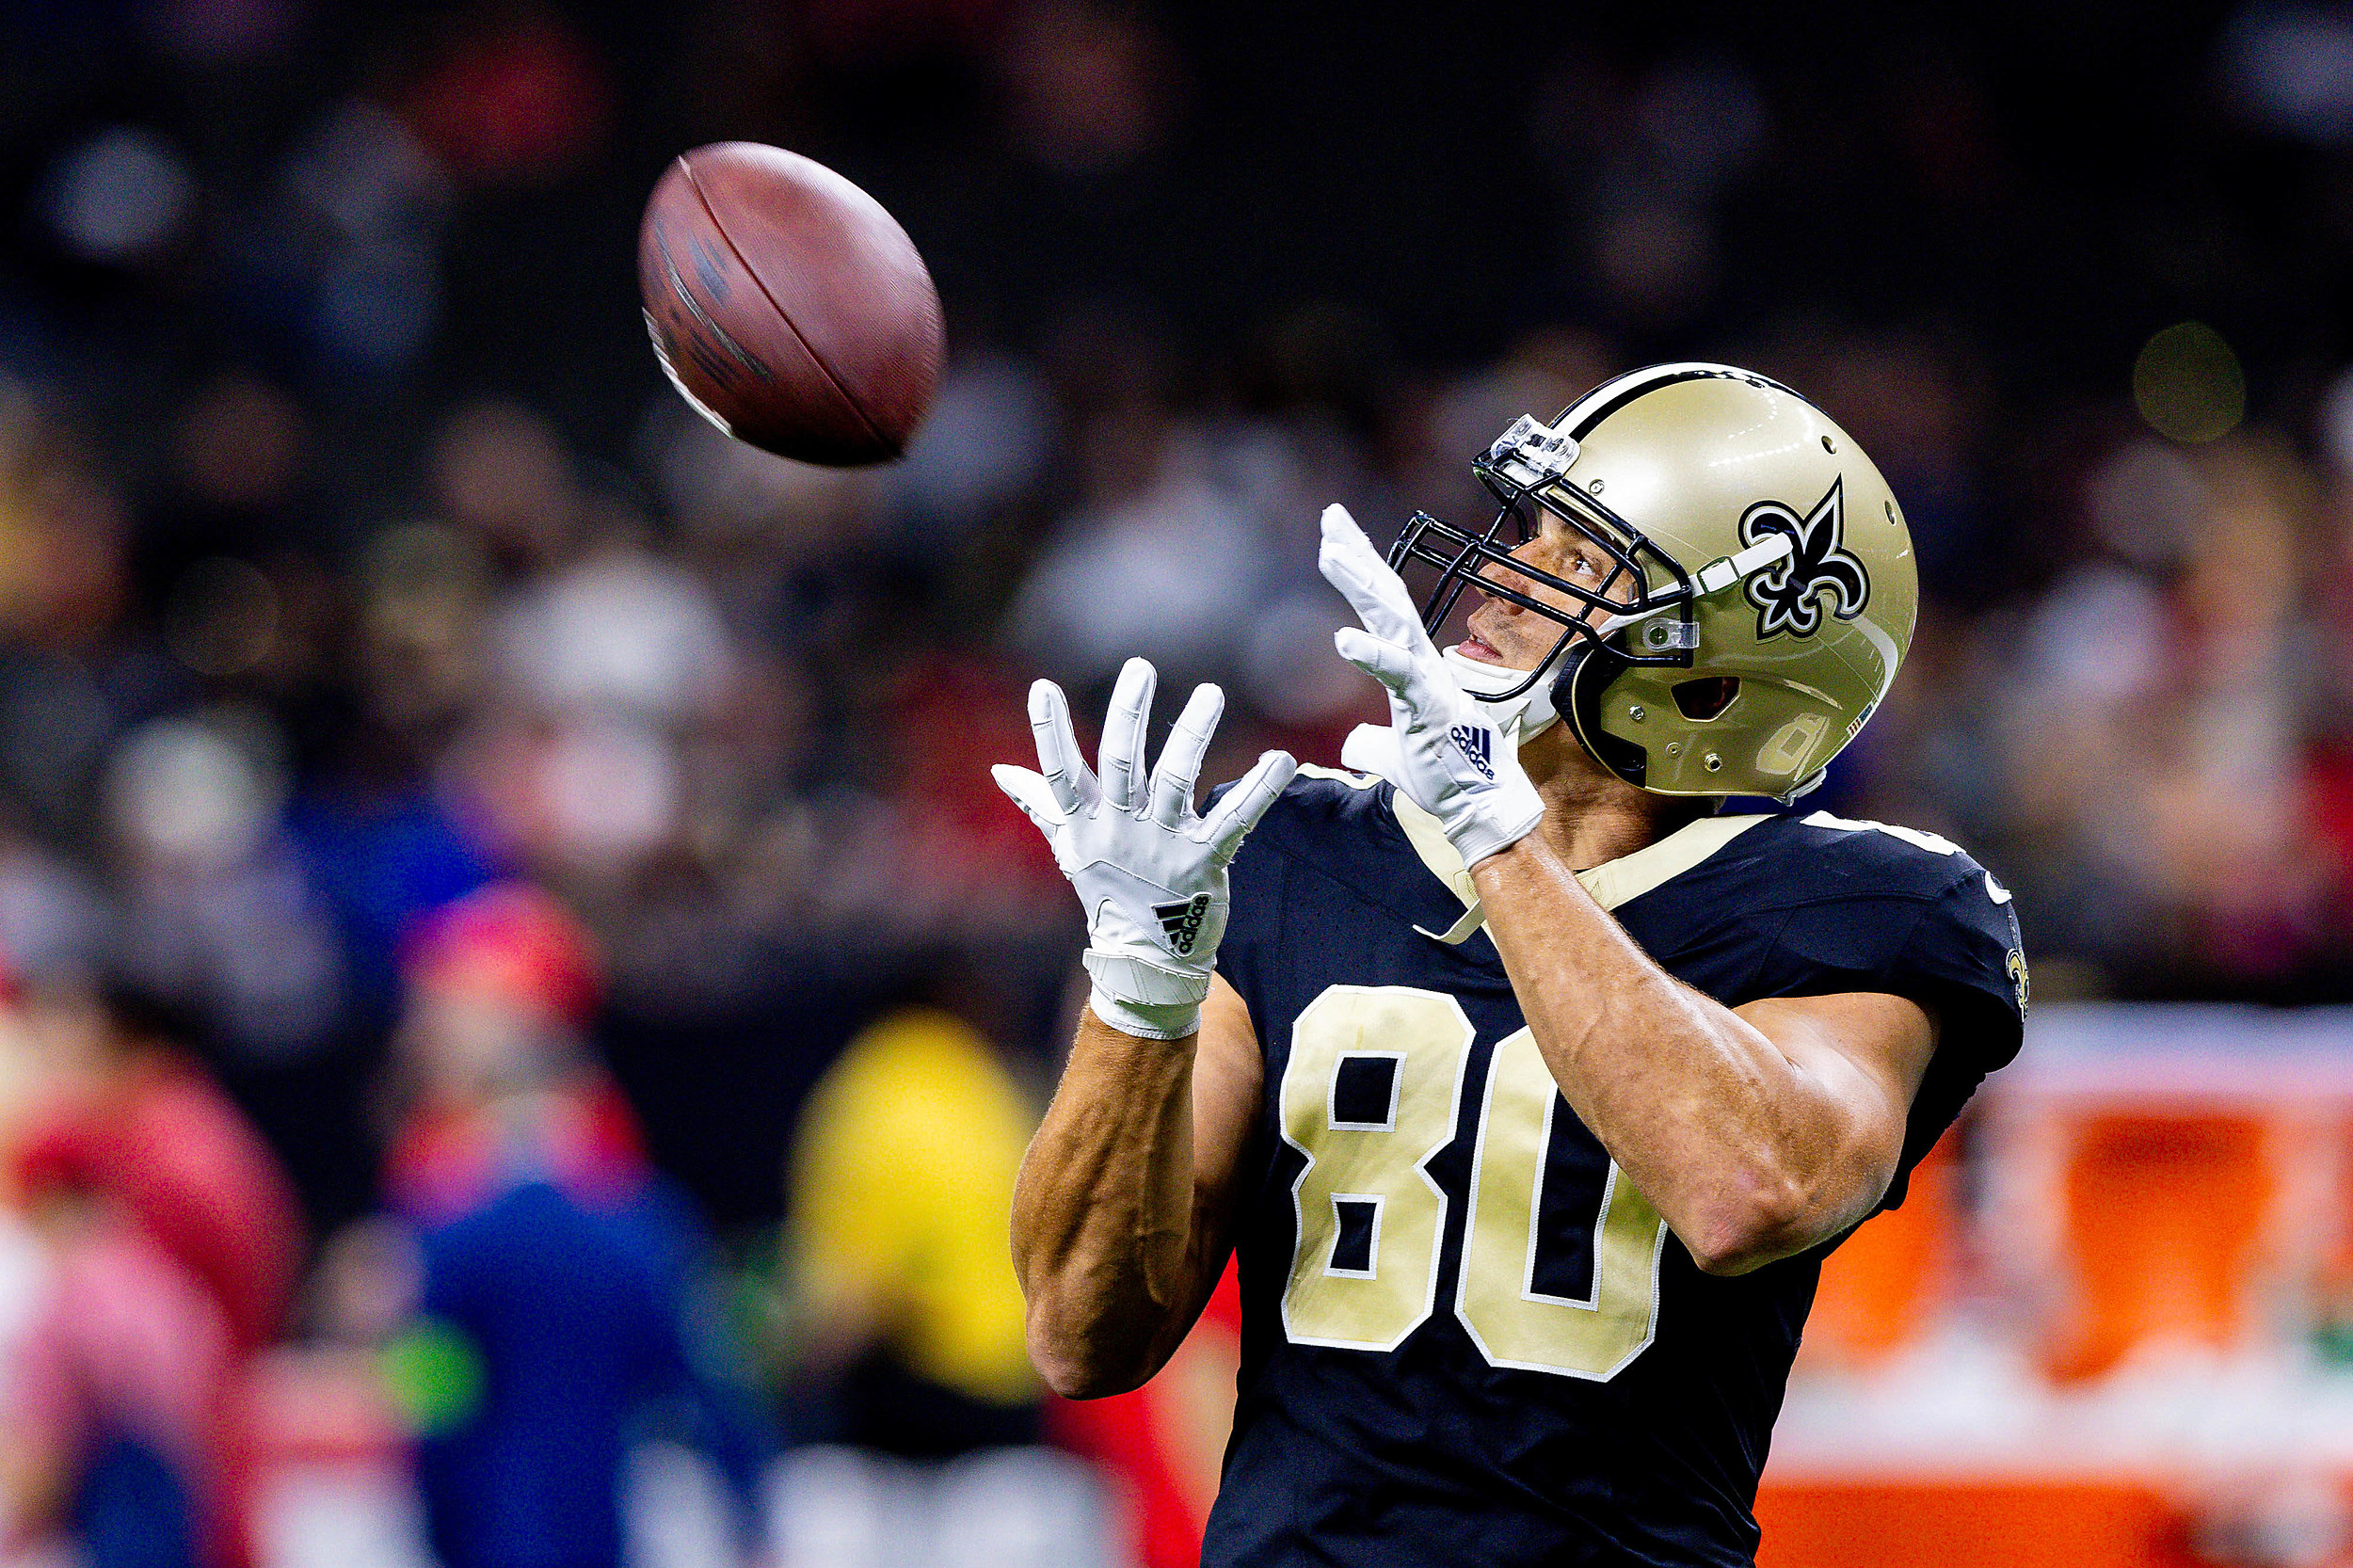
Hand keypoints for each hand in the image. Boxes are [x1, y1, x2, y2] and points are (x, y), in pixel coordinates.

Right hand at [994, 658, 1296, 1038]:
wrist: (1148, 957)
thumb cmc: (1109, 892)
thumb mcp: (1071, 848)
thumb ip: (1041, 803)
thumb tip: (1000, 771)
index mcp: (1087, 823)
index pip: (1062, 772)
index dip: (1049, 732)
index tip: (1042, 687)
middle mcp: (1122, 829)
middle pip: (1122, 764)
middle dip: (1129, 714)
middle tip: (1140, 668)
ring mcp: (1165, 844)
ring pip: (1177, 780)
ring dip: (1194, 734)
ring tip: (1210, 693)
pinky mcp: (1206, 860)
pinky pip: (1236, 819)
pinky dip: (1260, 789)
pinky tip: (1282, 759)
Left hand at [1318, 504, 1544, 866]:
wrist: (1477, 805)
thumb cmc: (1443, 775)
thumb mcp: (1393, 755)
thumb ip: (1370, 742)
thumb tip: (1351, 746)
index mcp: (1411, 665)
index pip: (1383, 606)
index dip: (1361, 569)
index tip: (1335, 535)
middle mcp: (1420, 661)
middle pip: (1387, 595)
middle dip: (1359, 555)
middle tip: (1332, 517)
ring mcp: (1426, 679)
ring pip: (1392, 619)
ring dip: (1361, 584)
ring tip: (1330, 553)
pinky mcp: (1429, 705)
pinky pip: (1398, 673)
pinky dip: (1371, 654)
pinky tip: (1341, 639)